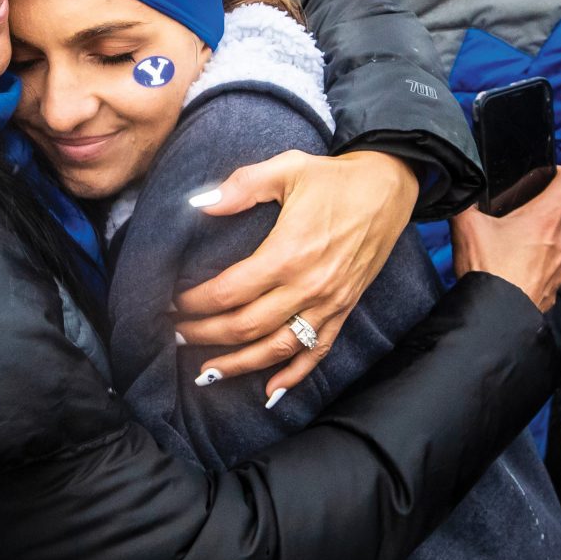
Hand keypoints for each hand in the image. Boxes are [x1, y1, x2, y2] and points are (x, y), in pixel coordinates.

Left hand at [175, 150, 418, 402]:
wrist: (389, 188)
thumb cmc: (334, 179)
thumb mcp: (286, 168)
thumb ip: (241, 187)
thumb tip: (198, 204)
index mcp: (288, 253)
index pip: (229, 291)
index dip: (195, 302)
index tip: (171, 303)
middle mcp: (308, 286)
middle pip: (246, 326)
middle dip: (205, 335)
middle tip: (176, 334)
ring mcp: (328, 303)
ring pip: (277, 348)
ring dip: (239, 365)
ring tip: (206, 372)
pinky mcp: (344, 310)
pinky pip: (318, 352)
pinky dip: (293, 376)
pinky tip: (269, 391)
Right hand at [450, 169, 560, 307]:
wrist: (493, 314)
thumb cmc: (486, 270)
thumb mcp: (466, 227)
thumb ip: (465, 204)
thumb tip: (461, 192)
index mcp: (544, 218)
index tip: (551, 178)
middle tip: (544, 210)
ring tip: (548, 238)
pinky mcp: (558, 288)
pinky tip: (542, 265)